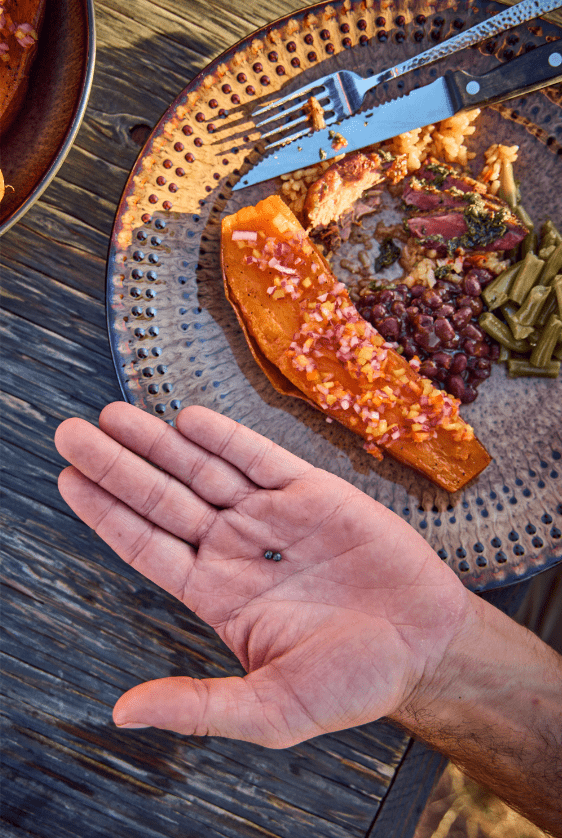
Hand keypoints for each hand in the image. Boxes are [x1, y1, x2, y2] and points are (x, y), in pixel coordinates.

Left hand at [55, 401, 469, 746]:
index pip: (147, 545)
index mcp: (218, 594)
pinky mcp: (312, 492)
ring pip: (203, 471)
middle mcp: (236, 549)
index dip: (106, 513)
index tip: (68, 480)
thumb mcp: (272, 708)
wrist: (426, 646)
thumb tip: (122, 713)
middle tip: (70, 434)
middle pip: (163, 498)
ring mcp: (272, 517)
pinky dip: (225, 438)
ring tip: (113, 415)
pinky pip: (259, 458)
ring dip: (159, 443)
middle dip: (117, 465)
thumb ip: (199, 705)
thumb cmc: (351, 683)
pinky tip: (188, 419)